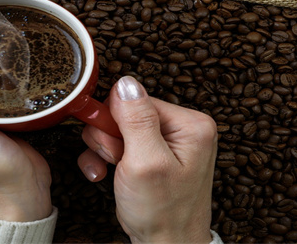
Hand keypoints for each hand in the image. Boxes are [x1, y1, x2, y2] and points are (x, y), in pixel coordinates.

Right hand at [78, 76, 217, 242]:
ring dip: (105, 150)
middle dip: (110, 138)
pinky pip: (119, 144)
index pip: (138, 99)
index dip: (116, 121)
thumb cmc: (163, 212)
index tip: (114, 146)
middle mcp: (183, 129)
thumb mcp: (146, 162)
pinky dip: (106, 160)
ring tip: (113, 171)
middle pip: (127, 113)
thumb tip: (126, 83)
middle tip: (117, 161)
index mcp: (191, 124)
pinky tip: (105, 175)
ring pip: (118, 129)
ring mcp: (168, 143)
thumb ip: (136, 120)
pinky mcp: (153, 156)